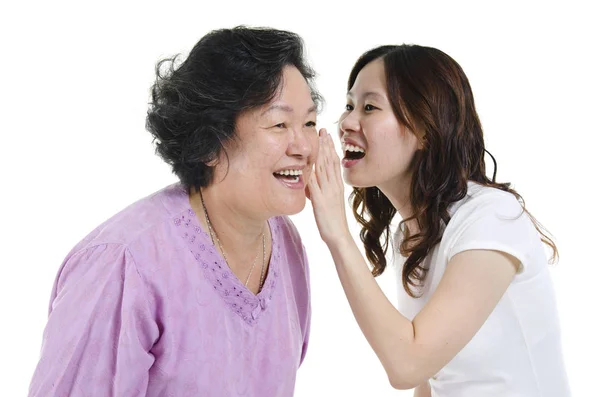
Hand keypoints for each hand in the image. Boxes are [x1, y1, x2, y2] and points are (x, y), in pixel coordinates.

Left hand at [307, 129, 351, 246]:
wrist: (339, 236)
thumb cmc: (333, 221)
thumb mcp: (329, 202)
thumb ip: (322, 191)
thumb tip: (312, 183)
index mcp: (337, 186)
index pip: (334, 162)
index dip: (330, 148)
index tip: (327, 135)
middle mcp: (333, 186)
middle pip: (330, 161)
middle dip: (326, 144)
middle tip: (323, 129)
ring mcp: (327, 192)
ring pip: (324, 168)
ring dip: (321, 152)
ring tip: (319, 139)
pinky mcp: (319, 200)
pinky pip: (315, 183)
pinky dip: (311, 171)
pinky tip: (308, 162)